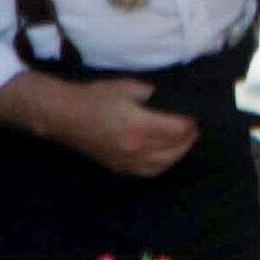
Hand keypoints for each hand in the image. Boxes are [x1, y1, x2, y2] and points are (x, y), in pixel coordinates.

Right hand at [61, 77, 200, 177]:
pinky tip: (167, 156)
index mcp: (139, 125)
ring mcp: (127, 161)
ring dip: (178, 153)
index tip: (194, 115)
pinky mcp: (119, 167)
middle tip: (194, 127)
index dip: (190, 122)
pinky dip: (163, 165)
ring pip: (164, 164)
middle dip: (188, 138)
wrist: (65, 115)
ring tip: (184, 141)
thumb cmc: (96, 97)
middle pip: (174, 149)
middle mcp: (136, 147)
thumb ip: (154, 95)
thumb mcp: (129, 87)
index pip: (177, 129)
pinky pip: (149, 172)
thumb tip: (171, 104)